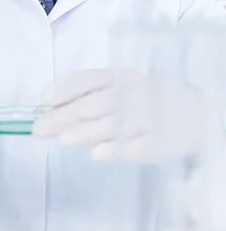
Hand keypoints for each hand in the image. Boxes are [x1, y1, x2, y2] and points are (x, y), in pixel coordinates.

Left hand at [33, 69, 204, 163]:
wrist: (190, 112)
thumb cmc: (141, 100)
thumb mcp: (116, 88)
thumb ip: (86, 94)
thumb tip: (48, 103)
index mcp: (119, 76)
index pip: (87, 79)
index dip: (64, 88)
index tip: (43, 99)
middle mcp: (132, 93)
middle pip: (94, 104)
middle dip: (64, 116)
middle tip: (39, 128)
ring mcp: (147, 116)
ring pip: (112, 124)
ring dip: (85, 132)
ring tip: (62, 140)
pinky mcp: (159, 140)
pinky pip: (136, 146)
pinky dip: (116, 149)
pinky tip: (97, 154)